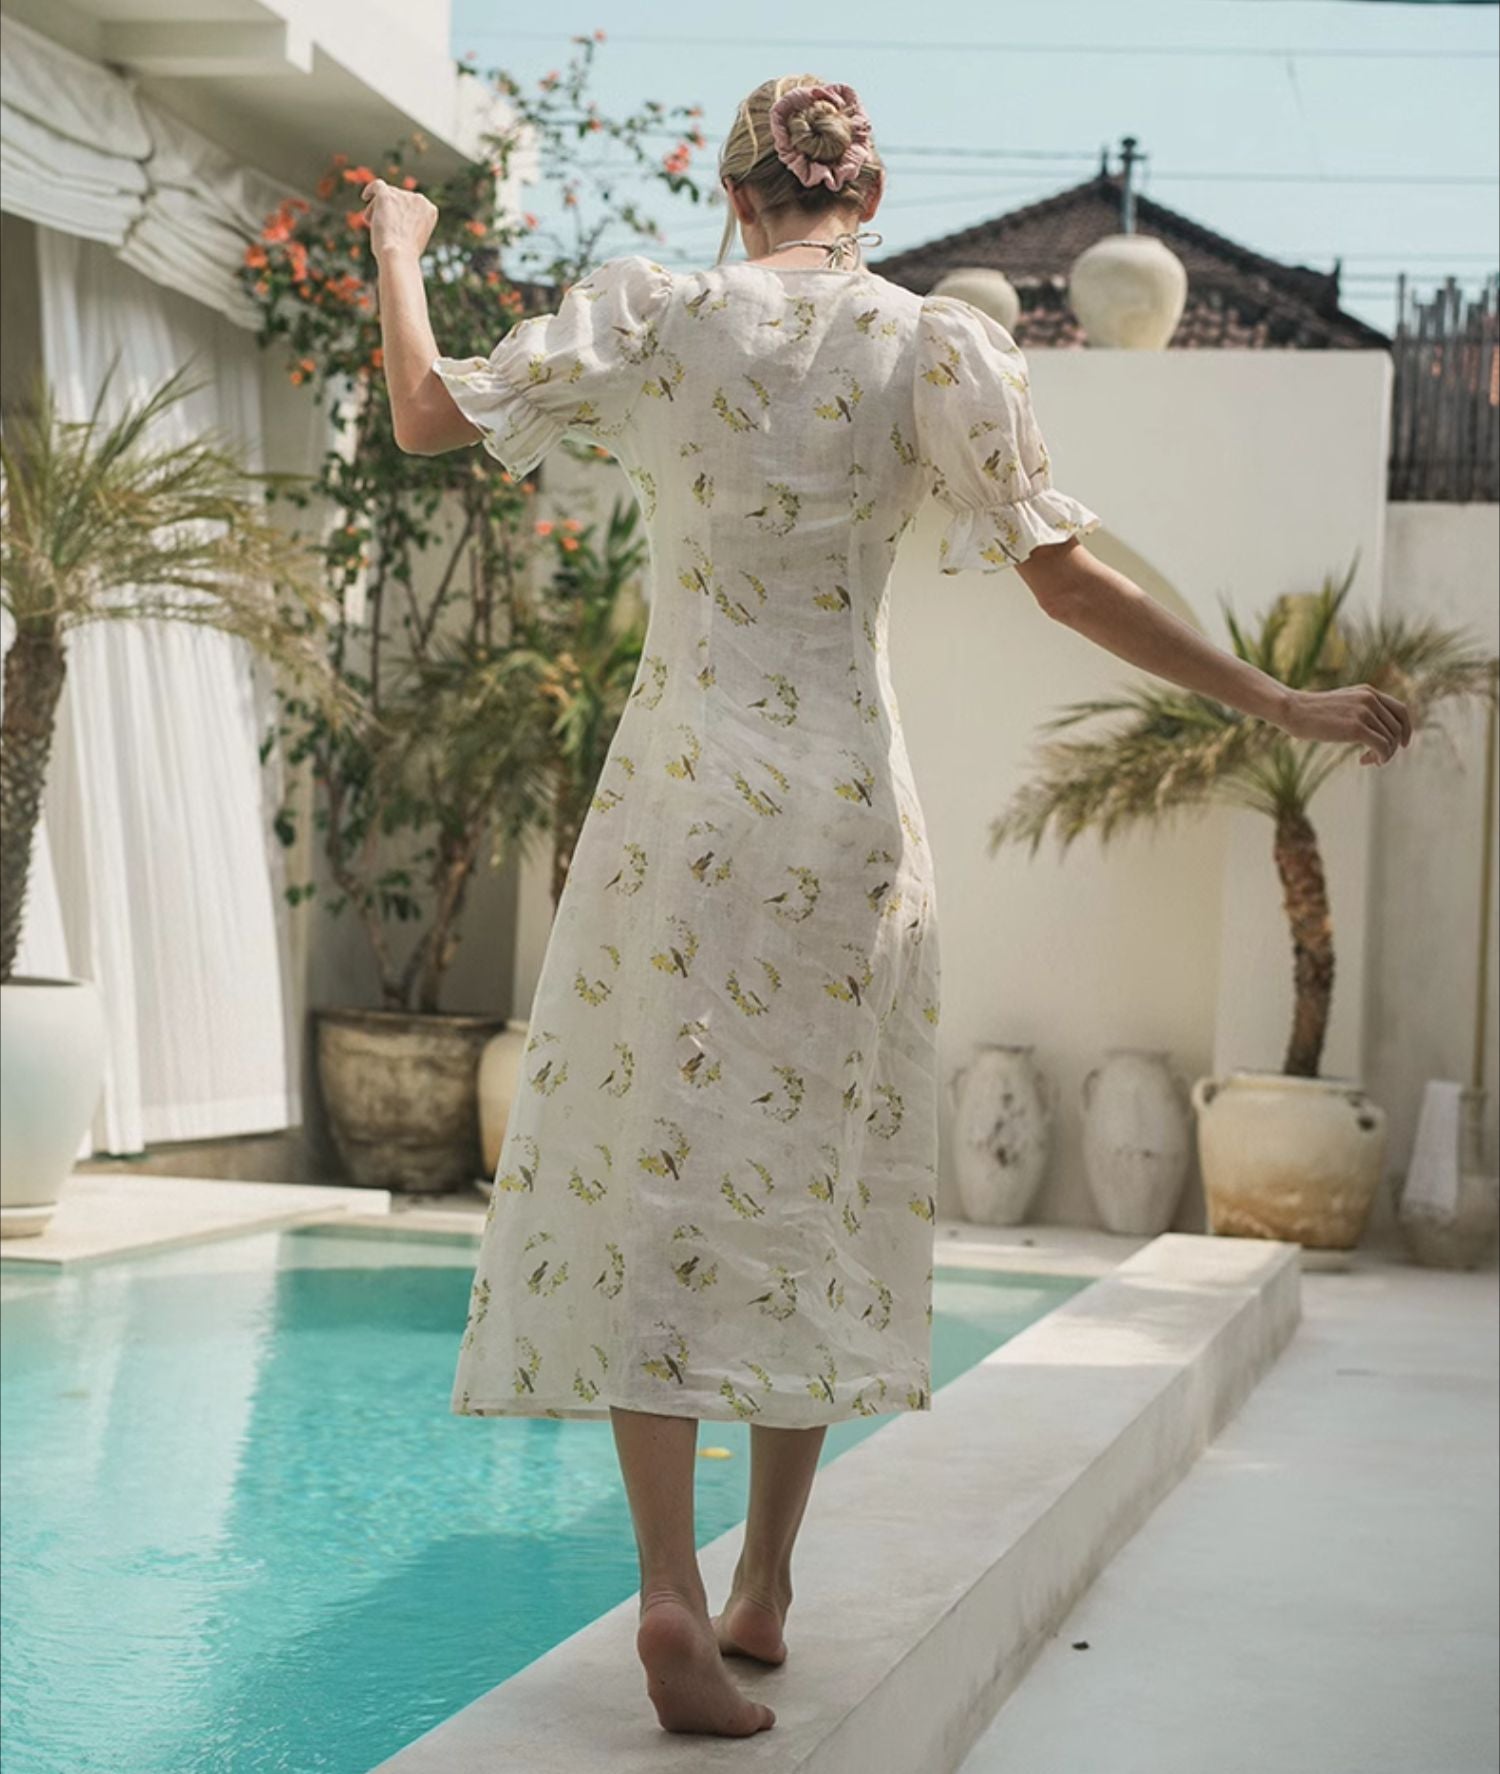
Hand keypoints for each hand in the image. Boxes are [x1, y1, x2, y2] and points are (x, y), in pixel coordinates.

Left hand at [362, 178, 437, 261]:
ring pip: (387, 196)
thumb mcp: (415, 239)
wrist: (399, 256)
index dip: (403, 214)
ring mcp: (403, 195)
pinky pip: (377, 186)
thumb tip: (397, 222)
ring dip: (378, 209)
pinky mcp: (387, 195)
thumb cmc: (406, 255)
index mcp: (430, 210)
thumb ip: (410, 225)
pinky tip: (365, 197)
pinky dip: (371, 190)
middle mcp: (419, 199)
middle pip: (399, 199)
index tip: (396, 225)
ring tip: (374, 226)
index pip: (413, 205)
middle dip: (390, 212)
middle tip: (382, 228)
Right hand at [1280, 683, 1412, 765]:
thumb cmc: (1311, 712)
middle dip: (1391, 747)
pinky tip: (1365, 761)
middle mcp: (1370, 699)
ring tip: (1367, 760)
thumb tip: (1374, 729)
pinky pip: (1382, 747)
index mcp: (1368, 691)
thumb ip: (1360, 710)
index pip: (1401, 710)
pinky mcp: (1357, 728)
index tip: (1402, 745)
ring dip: (1383, 755)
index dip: (1406, 729)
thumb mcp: (1341, 704)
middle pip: (1397, 728)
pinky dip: (1381, 758)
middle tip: (1376, 758)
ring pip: (1390, 740)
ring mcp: (1364, 712)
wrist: (1293, 710)